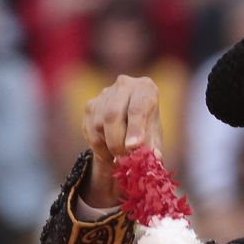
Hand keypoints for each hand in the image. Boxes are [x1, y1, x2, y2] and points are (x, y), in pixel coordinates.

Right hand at [80, 75, 163, 207]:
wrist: (131, 118)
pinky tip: (108, 154)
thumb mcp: (154, 135)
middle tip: (123, 159)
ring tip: (119, 158)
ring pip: (99, 124)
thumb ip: (153, 145)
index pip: (138, 107)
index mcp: (145, 88)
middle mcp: (123, 85)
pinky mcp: (90, 105)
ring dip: (108, 146)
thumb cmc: (147, 127)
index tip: (133, 147)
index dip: (135, 128)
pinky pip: (89, 130)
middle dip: (117, 141)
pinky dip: (98, 147)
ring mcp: (104, 94)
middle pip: (113, 114)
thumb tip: (154, 158)